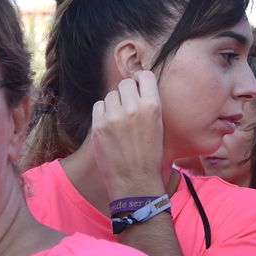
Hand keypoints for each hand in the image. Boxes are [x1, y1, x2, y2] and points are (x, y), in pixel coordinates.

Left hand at [87, 69, 165, 198]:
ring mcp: (114, 116)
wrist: (134, 179)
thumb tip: (136, 87)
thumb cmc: (149, 154)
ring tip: (118, 120)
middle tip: (127, 105)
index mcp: (152, 106)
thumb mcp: (157, 125)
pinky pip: (98, 106)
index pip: (145, 76)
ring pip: (110, 95)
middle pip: (124, 84)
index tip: (137, 85)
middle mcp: (133, 107)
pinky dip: (102, 112)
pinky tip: (109, 125)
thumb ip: (147, 105)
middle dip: (125, 92)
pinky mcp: (99, 125)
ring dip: (113, 103)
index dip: (140, 79)